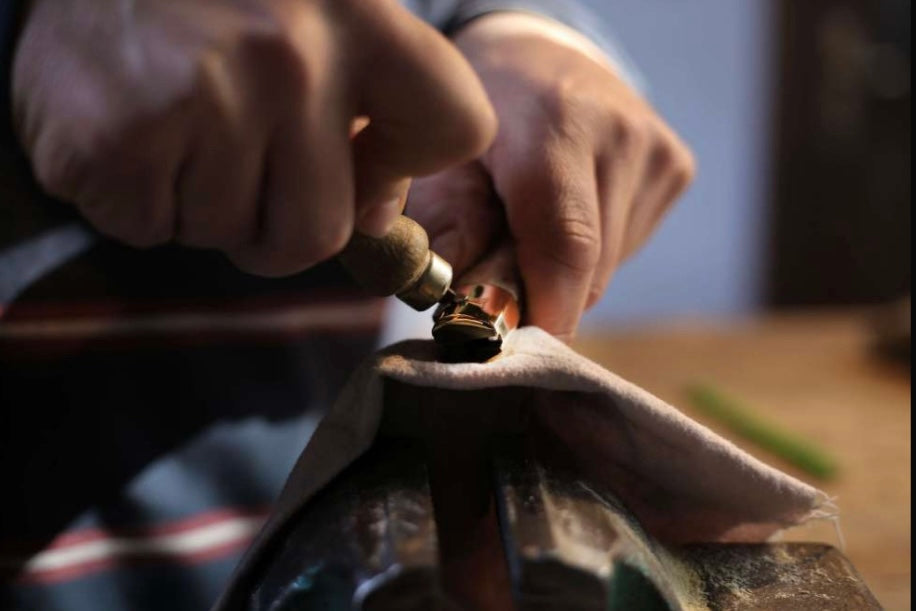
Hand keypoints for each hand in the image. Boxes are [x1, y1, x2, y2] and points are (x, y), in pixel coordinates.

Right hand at [12, 0, 495, 275]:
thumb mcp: (318, 12)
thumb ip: (371, 103)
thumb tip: (376, 214)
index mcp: (359, 13)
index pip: (455, 125)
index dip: (404, 170)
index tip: (364, 165)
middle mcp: (291, 55)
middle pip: (321, 234)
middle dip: (276, 224)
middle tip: (239, 163)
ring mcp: (204, 97)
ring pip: (230, 236)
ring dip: (201, 204)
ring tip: (174, 123)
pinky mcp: (117, 137)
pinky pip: (149, 230)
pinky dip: (136, 200)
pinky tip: (128, 130)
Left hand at [407, 14, 694, 339]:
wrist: (538, 60)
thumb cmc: (477, 119)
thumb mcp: (442, 162)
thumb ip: (449, 229)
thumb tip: (468, 306)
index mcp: (556, 123)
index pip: (568, 241)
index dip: (545, 311)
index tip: (513, 346)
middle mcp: (622, 133)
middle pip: (588, 268)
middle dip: (541, 291)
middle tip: (499, 270)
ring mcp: (658, 150)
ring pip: (608, 268)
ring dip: (565, 272)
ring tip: (533, 224)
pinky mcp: (678, 167)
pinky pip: (627, 248)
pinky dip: (592, 252)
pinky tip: (571, 208)